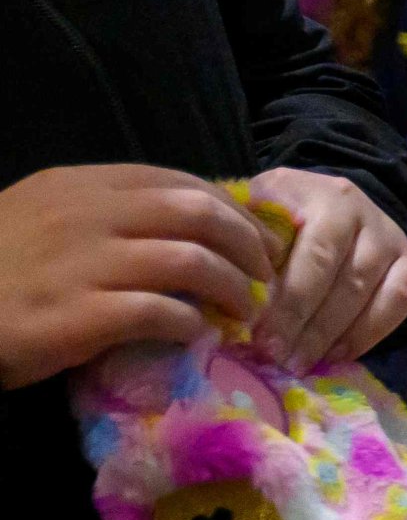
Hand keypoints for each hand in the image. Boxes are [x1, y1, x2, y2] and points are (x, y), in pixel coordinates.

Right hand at [0, 165, 274, 388]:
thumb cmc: (2, 266)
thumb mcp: (49, 217)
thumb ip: (110, 214)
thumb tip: (189, 229)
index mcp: (82, 185)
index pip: (181, 183)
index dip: (235, 213)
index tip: (261, 243)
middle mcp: (86, 214)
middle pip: (198, 214)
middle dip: (248, 247)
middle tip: (267, 280)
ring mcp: (82, 263)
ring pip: (190, 260)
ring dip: (232, 289)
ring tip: (245, 313)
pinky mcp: (77, 315)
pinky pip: (159, 312)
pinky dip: (192, 323)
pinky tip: (199, 336)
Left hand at [249, 166, 406, 370]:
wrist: (334, 207)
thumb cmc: (283, 216)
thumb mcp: (258, 211)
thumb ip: (247, 241)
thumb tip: (227, 290)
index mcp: (324, 195)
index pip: (314, 254)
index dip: (289, 300)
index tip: (260, 337)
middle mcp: (367, 214)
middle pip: (344, 280)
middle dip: (308, 326)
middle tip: (279, 359)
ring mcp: (396, 241)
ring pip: (372, 296)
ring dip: (334, 336)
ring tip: (302, 363)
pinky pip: (399, 305)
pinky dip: (368, 335)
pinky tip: (337, 355)